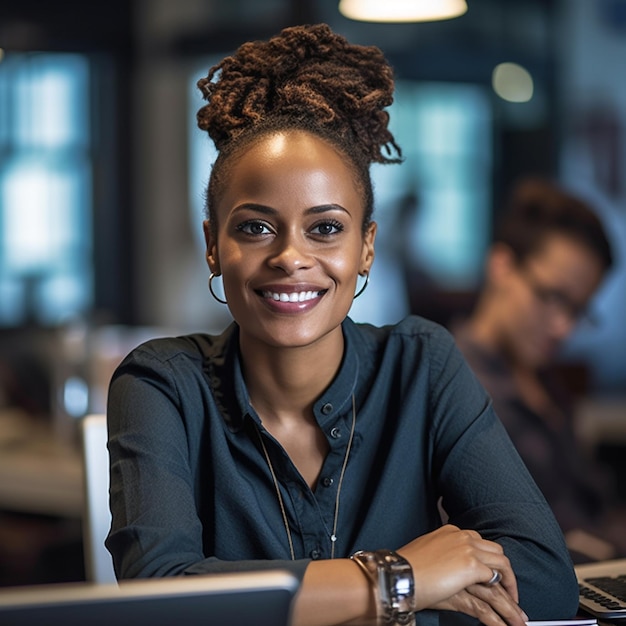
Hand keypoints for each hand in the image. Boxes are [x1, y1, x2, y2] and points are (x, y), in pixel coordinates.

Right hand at [397, 525, 527, 625]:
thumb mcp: (426, 554)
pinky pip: (496, 588)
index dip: (490, 562)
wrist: (400, 573)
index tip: (493, 576)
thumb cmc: (405, 567)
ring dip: (511, 592)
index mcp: (452, 532)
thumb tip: (450, 568)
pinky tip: (507, 620)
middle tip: (510, 593)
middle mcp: (463, 537)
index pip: (480, 543)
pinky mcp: (472, 567)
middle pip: (496, 554)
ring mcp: (469, 551)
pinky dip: (505, 606)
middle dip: (506, 575)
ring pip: (501, 569)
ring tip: (517, 614)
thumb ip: (443, 556)